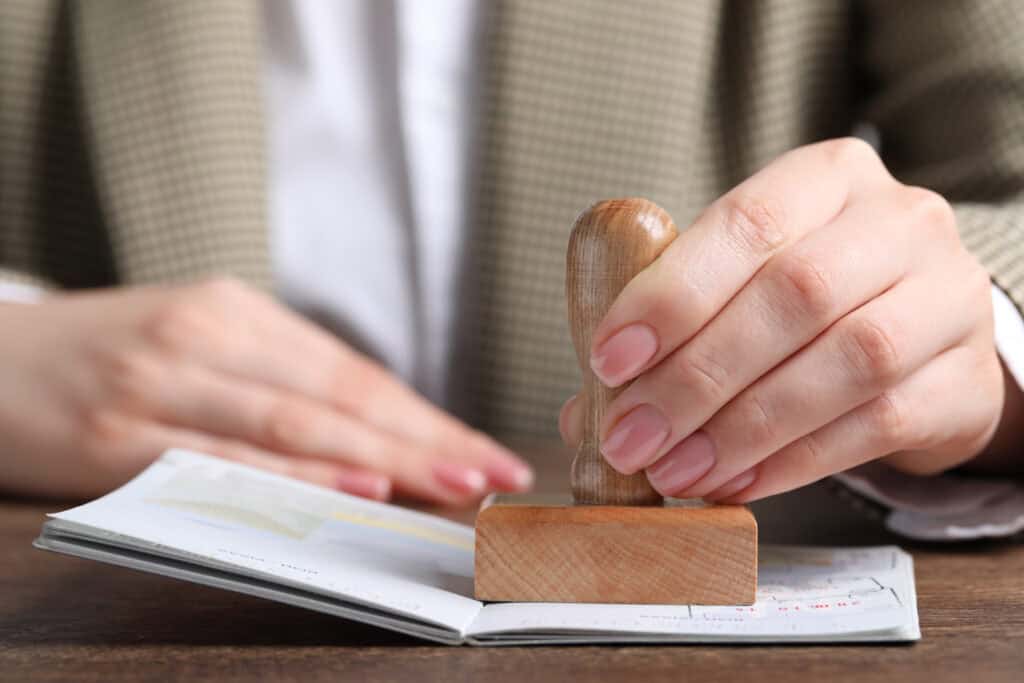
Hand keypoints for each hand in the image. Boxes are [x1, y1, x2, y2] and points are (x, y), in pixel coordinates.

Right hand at [0, 278, 531, 502]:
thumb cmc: (104, 356)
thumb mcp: (194, 345)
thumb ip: (274, 381)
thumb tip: (375, 437)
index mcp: (233, 311)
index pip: (354, 372)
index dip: (427, 416)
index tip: (484, 450)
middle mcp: (204, 338)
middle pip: (340, 396)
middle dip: (427, 441)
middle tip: (493, 474)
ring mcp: (158, 385)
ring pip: (294, 423)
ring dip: (384, 457)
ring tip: (452, 485)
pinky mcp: (112, 438)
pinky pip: (223, 461)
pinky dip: (295, 475)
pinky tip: (353, 485)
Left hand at [560, 138, 1004, 502]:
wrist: (926, 334)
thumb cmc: (811, 302)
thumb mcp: (744, 283)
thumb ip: (669, 332)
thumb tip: (584, 415)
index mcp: (827, 177)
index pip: (747, 225)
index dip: (672, 296)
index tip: (609, 361)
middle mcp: (898, 223)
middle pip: (795, 293)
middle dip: (696, 376)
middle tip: (631, 437)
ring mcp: (945, 298)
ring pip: (845, 361)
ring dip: (741, 428)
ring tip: (674, 471)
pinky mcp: (964, 379)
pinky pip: (877, 424)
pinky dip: (791, 461)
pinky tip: (733, 483)